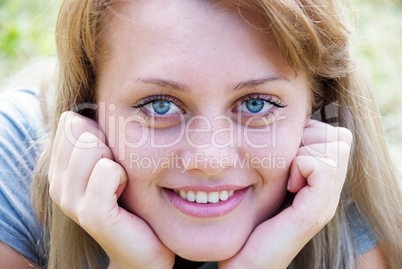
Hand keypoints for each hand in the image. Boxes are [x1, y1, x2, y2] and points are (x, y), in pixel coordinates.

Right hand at [48, 111, 174, 268]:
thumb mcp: (112, 163)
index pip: (70, 121)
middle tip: (118, 171)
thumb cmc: (131, 201)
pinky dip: (123, 176)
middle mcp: (58, 184)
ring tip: (122, 182)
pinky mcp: (91, 213)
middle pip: (79, 129)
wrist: (143, 247)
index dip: (98, 130)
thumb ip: (96, 138)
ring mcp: (70, 200)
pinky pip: (108, 170)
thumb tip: (83, 111)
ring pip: (91, 146)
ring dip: (117, 159)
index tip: (111, 155)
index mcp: (60, 169)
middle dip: (108, 143)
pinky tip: (125, 191)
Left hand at [219, 120, 352, 268]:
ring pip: (335, 146)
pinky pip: (321, 165)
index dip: (311, 134)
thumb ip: (286, 160)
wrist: (246, 261)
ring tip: (286, 176)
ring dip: (304, 152)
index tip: (287, 156)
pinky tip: (287, 185)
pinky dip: (300, 165)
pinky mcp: (314, 213)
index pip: (337, 136)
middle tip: (288, 164)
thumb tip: (290, 130)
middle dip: (310, 139)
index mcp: (322, 184)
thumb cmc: (253, 220)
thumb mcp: (271, 182)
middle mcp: (330, 193)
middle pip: (340, 137)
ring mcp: (325, 203)